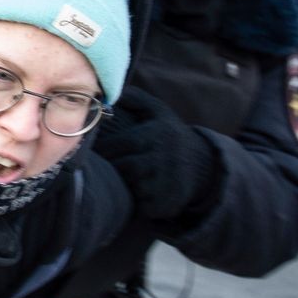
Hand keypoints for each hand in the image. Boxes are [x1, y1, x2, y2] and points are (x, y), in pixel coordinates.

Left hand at [90, 86, 216, 225]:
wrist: (203, 166)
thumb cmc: (171, 136)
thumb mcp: (159, 112)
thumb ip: (136, 99)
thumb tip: (111, 93)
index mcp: (155, 135)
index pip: (117, 145)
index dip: (103, 150)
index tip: (95, 152)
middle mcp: (161, 158)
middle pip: (122, 167)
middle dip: (111, 168)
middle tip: (102, 168)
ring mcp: (165, 182)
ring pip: (129, 186)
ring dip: (122, 184)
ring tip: (123, 178)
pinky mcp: (166, 202)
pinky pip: (140, 204)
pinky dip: (136, 200)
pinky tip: (138, 192)